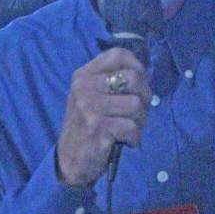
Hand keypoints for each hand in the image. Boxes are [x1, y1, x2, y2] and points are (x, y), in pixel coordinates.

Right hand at [57, 47, 151, 185]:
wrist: (69, 159)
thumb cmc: (88, 125)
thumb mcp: (92, 96)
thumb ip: (113, 81)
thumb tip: (145, 74)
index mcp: (84, 75)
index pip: (118, 54)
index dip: (137, 67)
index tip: (139, 85)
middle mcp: (83, 87)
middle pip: (132, 78)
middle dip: (145, 97)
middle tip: (138, 111)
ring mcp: (89, 107)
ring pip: (136, 104)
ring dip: (140, 121)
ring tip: (130, 128)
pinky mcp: (97, 128)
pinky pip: (131, 127)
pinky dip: (135, 137)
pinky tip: (126, 141)